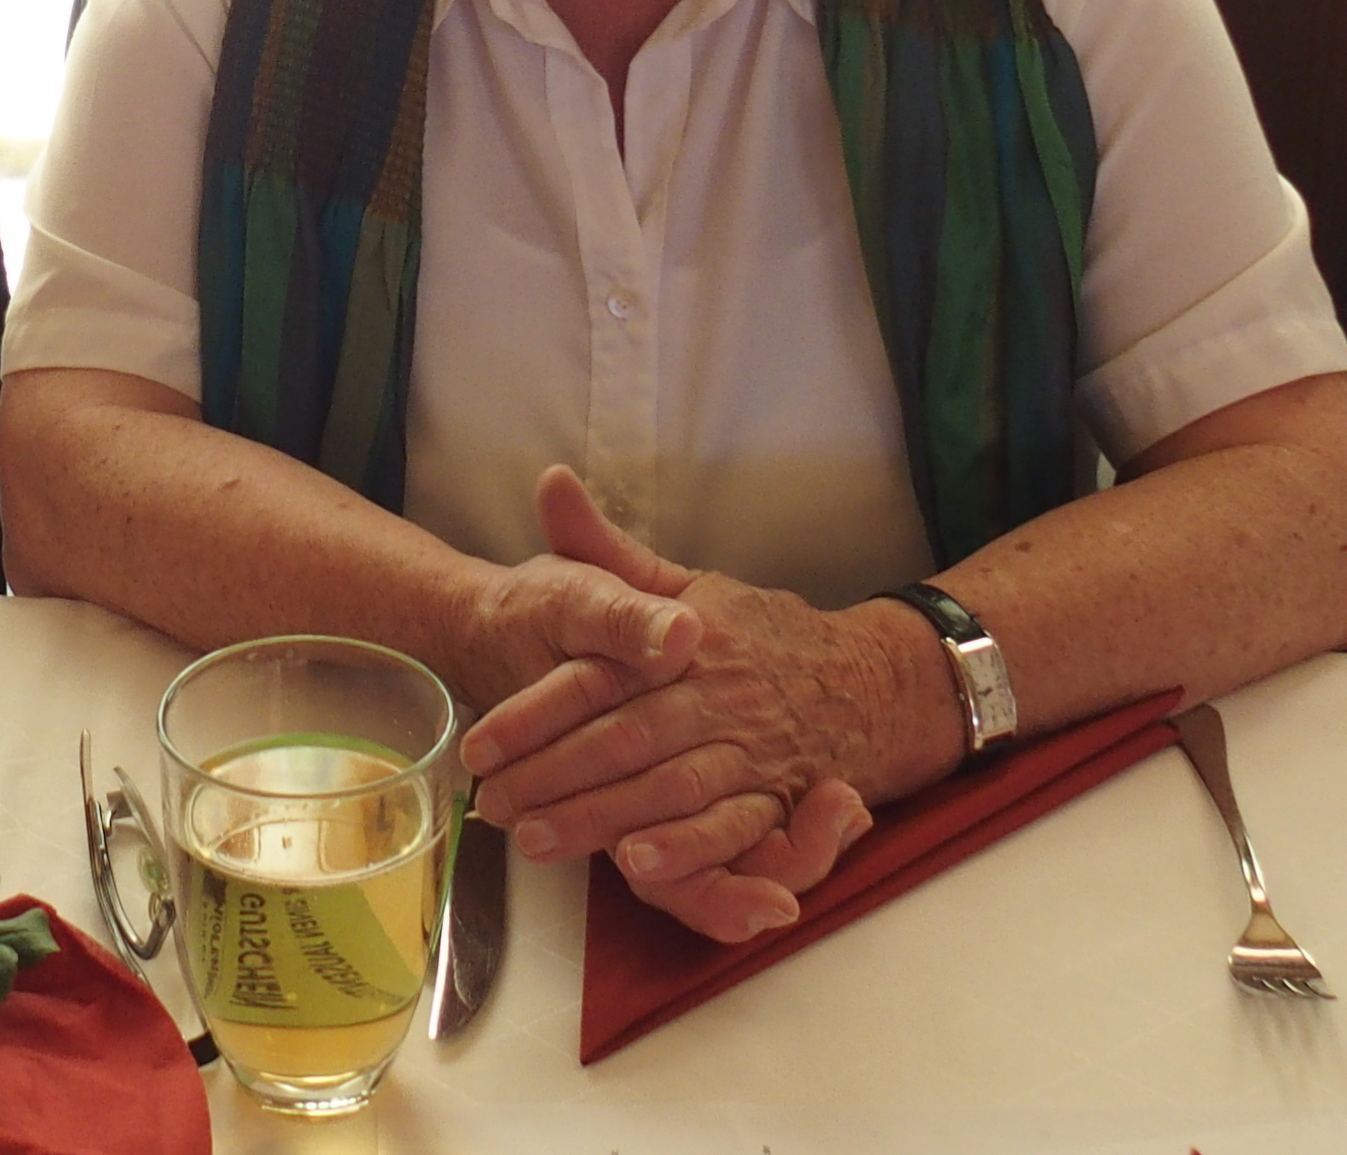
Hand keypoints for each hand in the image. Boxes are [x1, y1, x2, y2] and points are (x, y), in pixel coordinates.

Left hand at [463, 468, 893, 941]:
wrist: (867, 681)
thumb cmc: (756, 634)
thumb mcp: (684, 583)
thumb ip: (609, 550)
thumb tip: (550, 483)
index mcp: (684, 640)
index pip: (596, 679)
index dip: (532, 716)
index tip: (479, 747)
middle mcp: (715, 694)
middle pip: (624, 739)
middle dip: (552, 778)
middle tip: (491, 807)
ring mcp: (750, 749)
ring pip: (667, 787)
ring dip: (601, 818)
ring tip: (535, 840)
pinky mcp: (778, 798)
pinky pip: (733, 827)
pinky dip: (688, 847)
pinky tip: (638, 863)